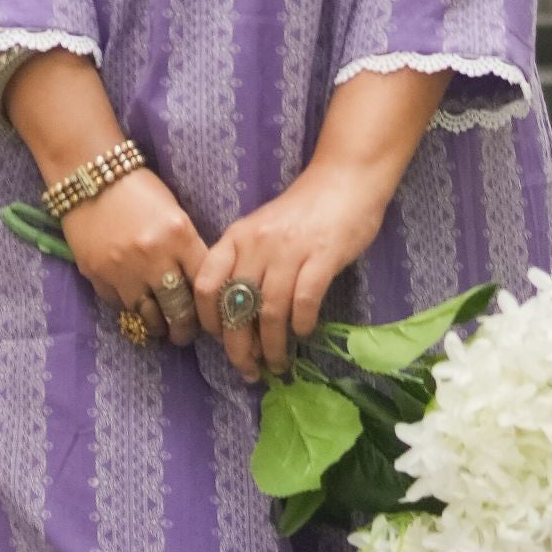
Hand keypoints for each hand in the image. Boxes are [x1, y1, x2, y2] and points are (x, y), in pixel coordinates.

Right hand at [63, 167, 208, 344]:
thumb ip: (186, 248)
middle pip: (179, 310)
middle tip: (185, 333)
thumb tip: (198, 285)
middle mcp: (153, 256)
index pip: (204, 284)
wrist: (87, 175)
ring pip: (148, 316)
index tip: (210, 313)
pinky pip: (119, 305)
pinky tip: (134, 304)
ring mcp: (122, 269)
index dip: (210, 303)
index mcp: (179, 235)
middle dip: (185, 329)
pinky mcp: (96, 275)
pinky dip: (129, 307)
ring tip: (162, 328)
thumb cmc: (138, 189)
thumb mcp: (174, 213)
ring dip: (158, 326)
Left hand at [195, 160, 398, 381]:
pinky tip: (303, 333)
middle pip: (236, 307)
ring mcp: (289, 251)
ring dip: (272, 346)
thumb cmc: (303, 210)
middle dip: (238, 348)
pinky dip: (301, 325)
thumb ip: (246, 262)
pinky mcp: (322, 257)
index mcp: (237, 237)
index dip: (208, 319)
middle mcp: (257, 244)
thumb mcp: (262, 229)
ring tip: (278, 364)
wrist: (345, 180)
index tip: (219, 340)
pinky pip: (304, 302)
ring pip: (269, 312)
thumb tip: (236, 315)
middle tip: (247, 370)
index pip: (206, 284)